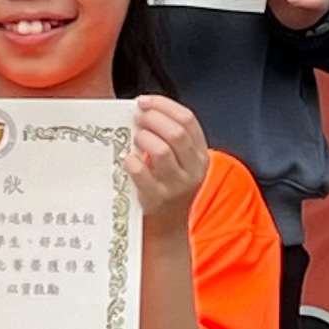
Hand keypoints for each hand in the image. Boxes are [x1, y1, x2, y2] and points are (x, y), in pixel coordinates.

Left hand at [127, 93, 209, 223]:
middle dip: (153, 118)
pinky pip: (142, 174)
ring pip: (162, 151)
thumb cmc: (169, 186)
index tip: (144, 101)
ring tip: (135, 138)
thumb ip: (171, 138)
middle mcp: (193, 169)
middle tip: (137, 118)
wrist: (168, 226)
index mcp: (201, 154)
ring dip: (144, 138)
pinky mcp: (157, 199)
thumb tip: (143, 109)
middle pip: (176, 133)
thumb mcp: (181, 162)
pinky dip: (132, 162)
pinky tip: (127, 158)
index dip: (164, 105)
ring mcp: (176, 186)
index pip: (187, 119)